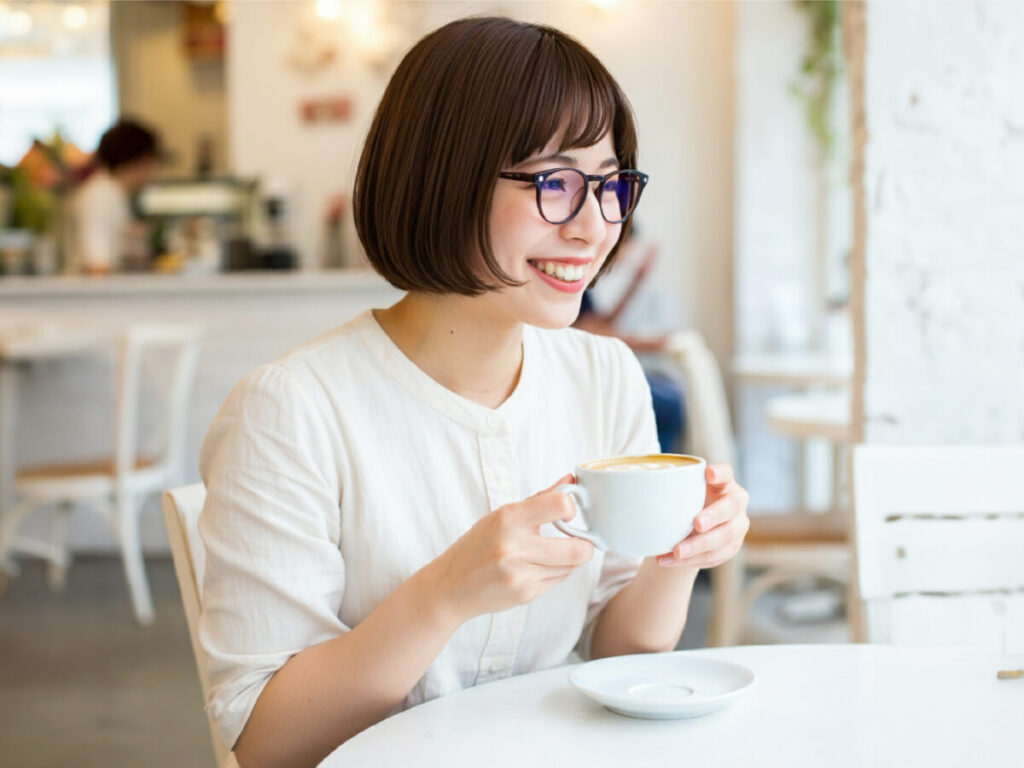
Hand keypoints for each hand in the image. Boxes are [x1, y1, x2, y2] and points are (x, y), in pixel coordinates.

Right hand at [429, 474, 594, 621]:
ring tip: (553, 553)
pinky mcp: (525, 594)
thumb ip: (541, 498)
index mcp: (508, 518)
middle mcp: (514, 546)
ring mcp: (520, 574)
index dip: (572, 508)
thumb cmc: (478, 546)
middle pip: (577, 548)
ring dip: (570, 560)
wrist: (451, 586)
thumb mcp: (502, 515)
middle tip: (580, 540)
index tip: (569, 513)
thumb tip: (571, 481)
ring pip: (570, 567)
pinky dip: (556, 573)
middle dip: (586, 545)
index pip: (559, 505)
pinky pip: (558, 581)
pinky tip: (539, 568)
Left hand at [656, 463, 748, 568]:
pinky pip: (714, 556)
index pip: (726, 473)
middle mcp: (735, 503)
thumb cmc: (683, 504)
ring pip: (723, 537)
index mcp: (722, 483)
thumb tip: (624, 485)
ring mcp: (737, 527)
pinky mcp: (731, 548)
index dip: (720, 472)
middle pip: (730, 508)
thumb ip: (665, 487)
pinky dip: (691, 560)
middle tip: (696, 523)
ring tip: (676, 552)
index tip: (707, 473)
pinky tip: (671, 560)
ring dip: (698, 546)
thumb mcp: (678, 493)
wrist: (691, 529)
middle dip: (713, 516)